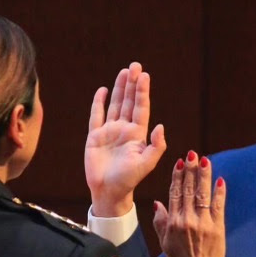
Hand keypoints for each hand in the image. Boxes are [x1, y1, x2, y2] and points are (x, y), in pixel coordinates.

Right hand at [85, 62, 165, 216]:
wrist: (109, 191)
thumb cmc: (130, 179)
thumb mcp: (147, 163)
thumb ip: (157, 145)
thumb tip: (160, 126)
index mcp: (138, 134)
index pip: (141, 108)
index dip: (142, 92)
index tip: (144, 76)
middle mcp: (125, 129)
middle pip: (129, 101)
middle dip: (132, 84)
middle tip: (135, 66)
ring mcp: (110, 131)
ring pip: (115, 104)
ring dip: (119, 88)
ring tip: (123, 72)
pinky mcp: (95, 136)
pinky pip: (96, 116)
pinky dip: (99, 103)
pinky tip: (103, 90)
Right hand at [153, 151, 225, 256]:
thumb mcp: (164, 241)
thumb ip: (160, 221)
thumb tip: (157, 202)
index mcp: (173, 221)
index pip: (174, 193)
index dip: (177, 176)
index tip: (180, 162)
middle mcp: (186, 219)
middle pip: (187, 190)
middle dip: (190, 170)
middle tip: (192, 154)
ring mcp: (203, 223)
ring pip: (202, 194)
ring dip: (203, 176)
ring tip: (205, 160)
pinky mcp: (217, 227)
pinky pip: (218, 207)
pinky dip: (219, 193)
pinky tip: (220, 180)